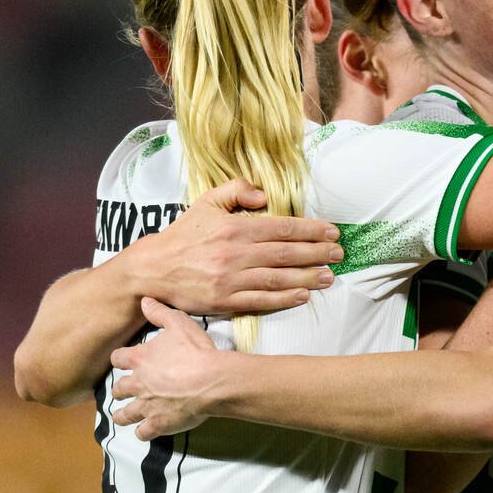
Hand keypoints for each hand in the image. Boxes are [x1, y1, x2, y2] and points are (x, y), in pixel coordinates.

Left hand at [110, 298, 229, 438]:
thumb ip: (159, 312)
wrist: (212, 380)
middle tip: (125, 390)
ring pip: (124, 415)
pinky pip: (142, 433)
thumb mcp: (179, 323)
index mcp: (139, 359)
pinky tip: (145, 431)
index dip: (120, 360)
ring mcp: (146, 406)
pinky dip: (142, 432)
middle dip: (120, 389)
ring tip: (124, 416)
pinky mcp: (158, 424)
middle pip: (118, 389)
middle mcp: (137, 383)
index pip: (117, 359)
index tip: (125, 361)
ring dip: (123, 415)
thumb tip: (144, 300)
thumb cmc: (196, 351)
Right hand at [126, 180, 343, 315]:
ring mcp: (231, 280)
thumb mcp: (206, 202)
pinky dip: (284, 298)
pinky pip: (261, 300)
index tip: (332, 232)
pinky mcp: (225, 301)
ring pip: (278, 278)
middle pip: (286, 254)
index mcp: (234, 228)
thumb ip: (236, 191)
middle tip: (339, 254)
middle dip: (317, 253)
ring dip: (308, 277)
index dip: (310, 230)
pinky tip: (303, 295)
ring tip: (329, 276)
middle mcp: (235, 254)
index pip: (282, 228)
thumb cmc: (184, 235)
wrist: (153, 269)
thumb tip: (265, 195)